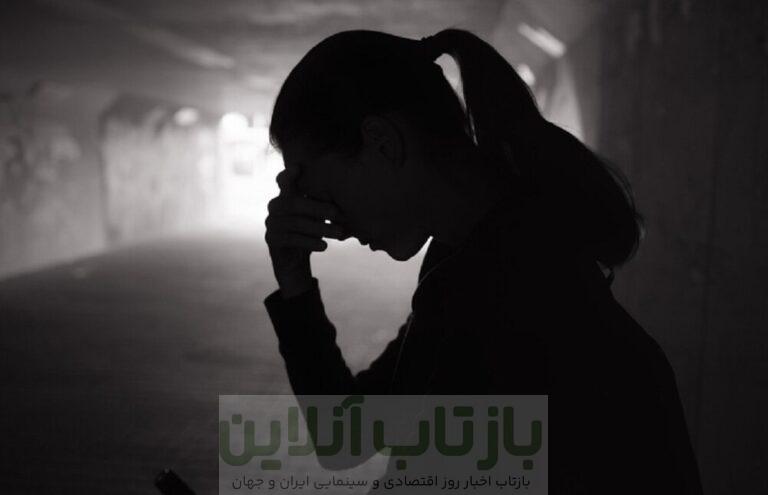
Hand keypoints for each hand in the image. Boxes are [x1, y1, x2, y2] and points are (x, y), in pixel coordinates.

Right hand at [265, 167, 348, 297]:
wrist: (296, 262)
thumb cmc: (311, 232)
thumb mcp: (319, 215)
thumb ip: (324, 203)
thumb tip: (346, 193)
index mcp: (286, 196)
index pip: (283, 181)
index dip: (288, 174)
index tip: (298, 167)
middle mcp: (275, 206)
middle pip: (293, 202)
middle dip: (318, 207)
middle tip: (338, 213)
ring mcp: (270, 223)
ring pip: (294, 222)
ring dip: (319, 227)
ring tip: (338, 233)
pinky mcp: (271, 240)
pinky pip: (290, 239)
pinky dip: (310, 242)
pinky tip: (325, 246)